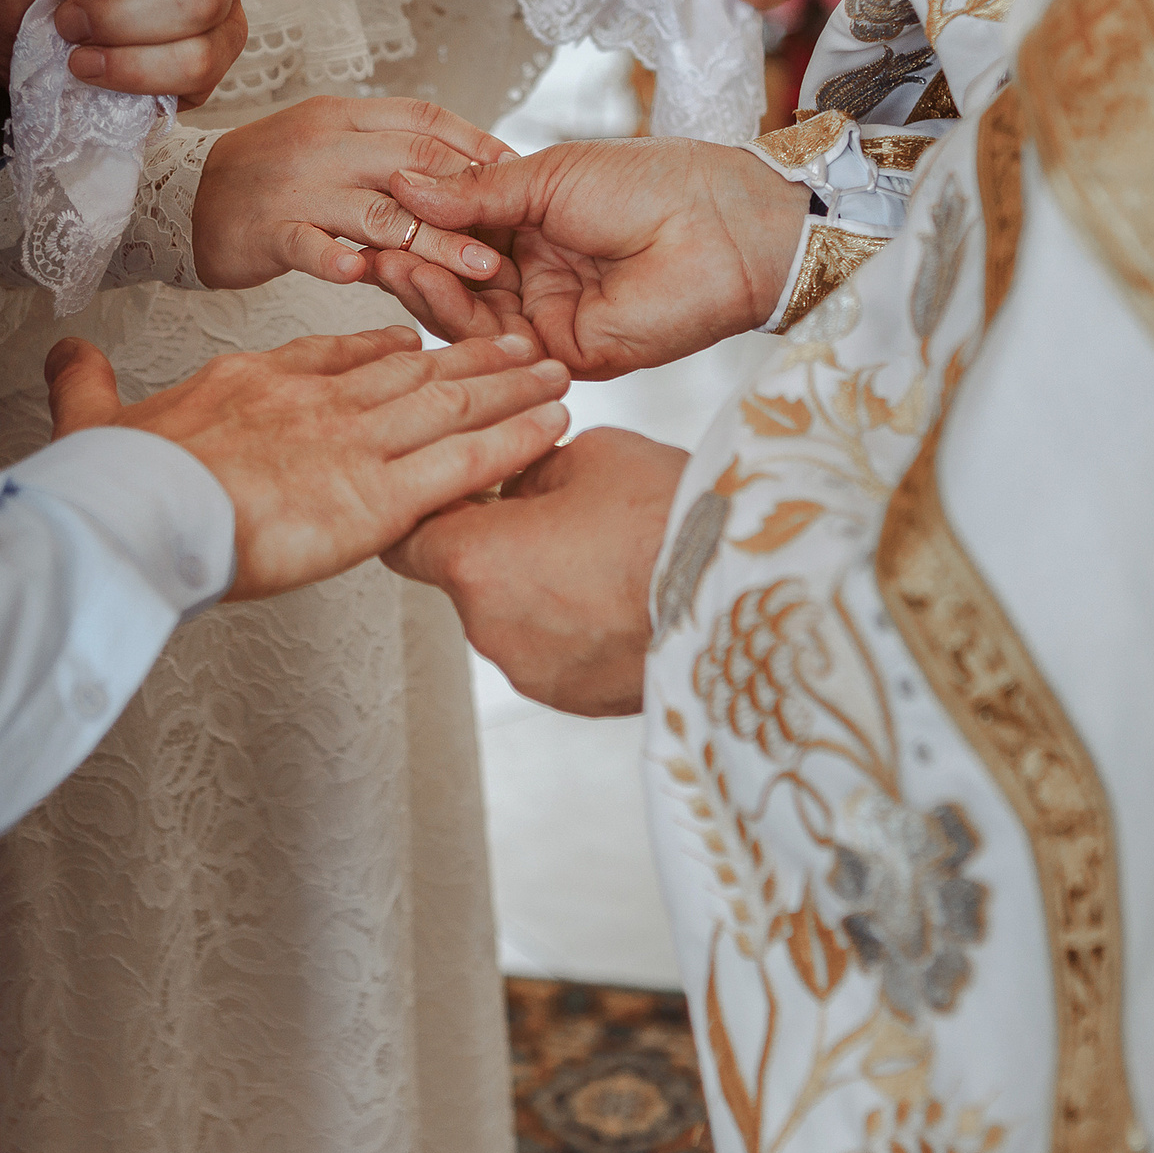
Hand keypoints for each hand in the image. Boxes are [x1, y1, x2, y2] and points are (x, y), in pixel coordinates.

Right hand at [44, 327, 569, 601]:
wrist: (130, 514)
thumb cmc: (111, 481)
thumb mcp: (93, 419)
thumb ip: (89, 388)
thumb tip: (64, 351)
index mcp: (255, 382)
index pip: (333, 356)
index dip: (380, 350)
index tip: (413, 341)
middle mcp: (316, 404)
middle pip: (412, 372)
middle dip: (472, 358)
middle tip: (521, 343)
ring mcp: (351, 446)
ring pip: (450, 405)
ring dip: (510, 388)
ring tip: (559, 372)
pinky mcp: (377, 496)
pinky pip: (463, 463)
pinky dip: (514, 442)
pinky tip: (556, 426)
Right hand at [193, 97, 516, 291]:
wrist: (181, 196)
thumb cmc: (269, 177)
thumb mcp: (332, 146)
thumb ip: (388, 153)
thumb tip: (462, 170)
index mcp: (345, 116)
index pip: (423, 119)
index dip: (475, 143)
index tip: (517, 171)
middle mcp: (325, 143)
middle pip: (412, 162)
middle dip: (470, 198)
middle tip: (515, 238)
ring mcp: (295, 185)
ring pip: (375, 209)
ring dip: (431, 241)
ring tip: (476, 270)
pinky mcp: (266, 228)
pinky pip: (306, 243)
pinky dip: (334, 258)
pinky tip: (364, 276)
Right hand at [366, 138, 808, 378]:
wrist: (718, 224)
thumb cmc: (652, 185)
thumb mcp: (547, 175)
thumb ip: (475, 193)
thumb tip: (406, 186)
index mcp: (536, 228)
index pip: (459, 235)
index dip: (419, 226)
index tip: (377, 209)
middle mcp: (538, 278)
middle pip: (455, 281)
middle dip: (412, 261)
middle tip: (372, 243)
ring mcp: (549, 320)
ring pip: (467, 317)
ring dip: (425, 288)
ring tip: (391, 260)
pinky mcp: (563, 357)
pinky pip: (497, 344)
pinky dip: (457, 316)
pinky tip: (427, 283)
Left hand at [386, 428, 680, 716]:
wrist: (745, 594)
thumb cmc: (670, 519)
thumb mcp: (591, 454)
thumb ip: (530, 469)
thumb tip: (518, 481)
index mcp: (476, 560)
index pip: (408, 540)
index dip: (432, 514)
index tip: (458, 498)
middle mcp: (489, 626)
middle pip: (466, 580)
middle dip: (501, 547)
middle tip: (561, 515)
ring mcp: (530, 671)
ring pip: (512, 617)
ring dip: (541, 589)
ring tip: (608, 557)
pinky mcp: (573, 698)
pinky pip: (553, 651)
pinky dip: (575, 626)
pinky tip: (623, 596)